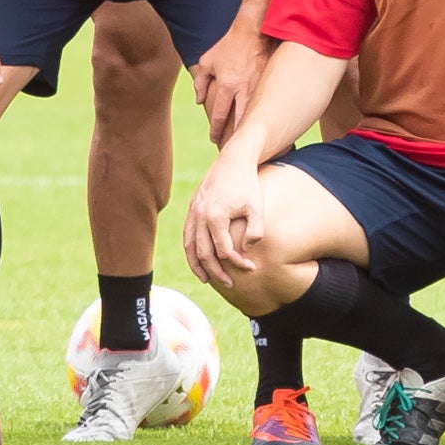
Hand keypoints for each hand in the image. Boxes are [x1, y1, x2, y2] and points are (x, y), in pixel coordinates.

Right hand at [182, 149, 267, 291]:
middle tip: (229, 284)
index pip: (224, 251)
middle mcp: (200, 216)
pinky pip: (187, 234)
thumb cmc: (248, 184)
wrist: (233, 160)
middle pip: (203, 254)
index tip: (251, 268)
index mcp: (215, 217)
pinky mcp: (192, 207)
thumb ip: (255, 231)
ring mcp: (193, 212)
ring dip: (197, 266)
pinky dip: (191, 250)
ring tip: (207, 279)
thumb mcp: (257, 207)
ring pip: (190, 246)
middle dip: (216, 272)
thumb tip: (246, 249)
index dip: (238, 263)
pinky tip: (198, 259)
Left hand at [189, 26, 267, 147]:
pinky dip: (268, 115)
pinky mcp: (272, 82)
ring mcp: (260, 86)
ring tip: (252, 143)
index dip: (216, 130)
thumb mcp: (207, 61)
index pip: (220, 115)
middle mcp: (244, 88)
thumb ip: (200, 82)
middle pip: (241, 122)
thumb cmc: (229, 45)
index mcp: (227, 85)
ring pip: (258, 115)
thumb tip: (199, 100)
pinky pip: (270, 103)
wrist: (254, 30)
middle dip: (236, 137)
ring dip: (254, 129)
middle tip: (233, 149)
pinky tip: (269, 126)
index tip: (214, 140)